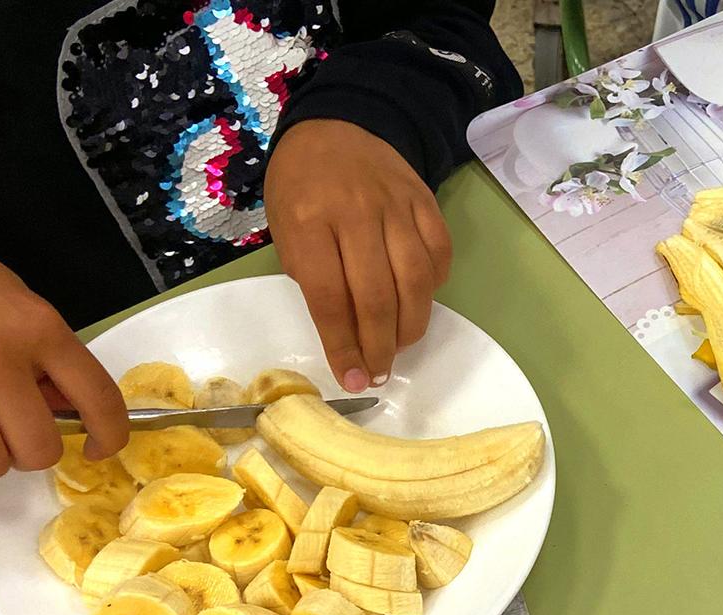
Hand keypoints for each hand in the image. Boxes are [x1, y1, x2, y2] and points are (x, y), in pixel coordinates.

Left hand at [265, 120, 451, 391]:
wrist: (335, 125)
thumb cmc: (299, 185)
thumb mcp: (283, 229)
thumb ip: (310, 276)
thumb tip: (345, 334)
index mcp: (309, 221)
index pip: (330, 297)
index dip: (343, 346)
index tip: (351, 379)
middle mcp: (356, 213)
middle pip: (378, 296)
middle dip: (379, 346)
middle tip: (377, 373)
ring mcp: (396, 205)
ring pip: (416, 281)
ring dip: (410, 326)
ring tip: (398, 346)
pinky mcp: (425, 202)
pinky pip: (439, 255)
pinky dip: (432, 288)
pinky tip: (416, 302)